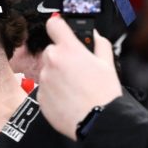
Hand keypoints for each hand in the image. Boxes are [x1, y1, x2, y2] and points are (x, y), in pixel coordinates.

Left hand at [36, 15, 121, 137]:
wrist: (97, 122)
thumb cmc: (104, 94)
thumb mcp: (108, 64)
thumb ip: (99, 44)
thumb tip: (93, 35)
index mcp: (68, 50)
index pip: (54, 25)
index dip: (58, 25)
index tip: (61, 30)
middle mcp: (52, 62)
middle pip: (51, 51)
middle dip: (62, 57)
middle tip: (77, 70)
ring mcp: (44, 80)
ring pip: (48, 71)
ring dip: (57, 75)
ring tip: (75, 88)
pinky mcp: (40, 96)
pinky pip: (45, 88)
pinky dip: (54, 91)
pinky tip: (69, 98)